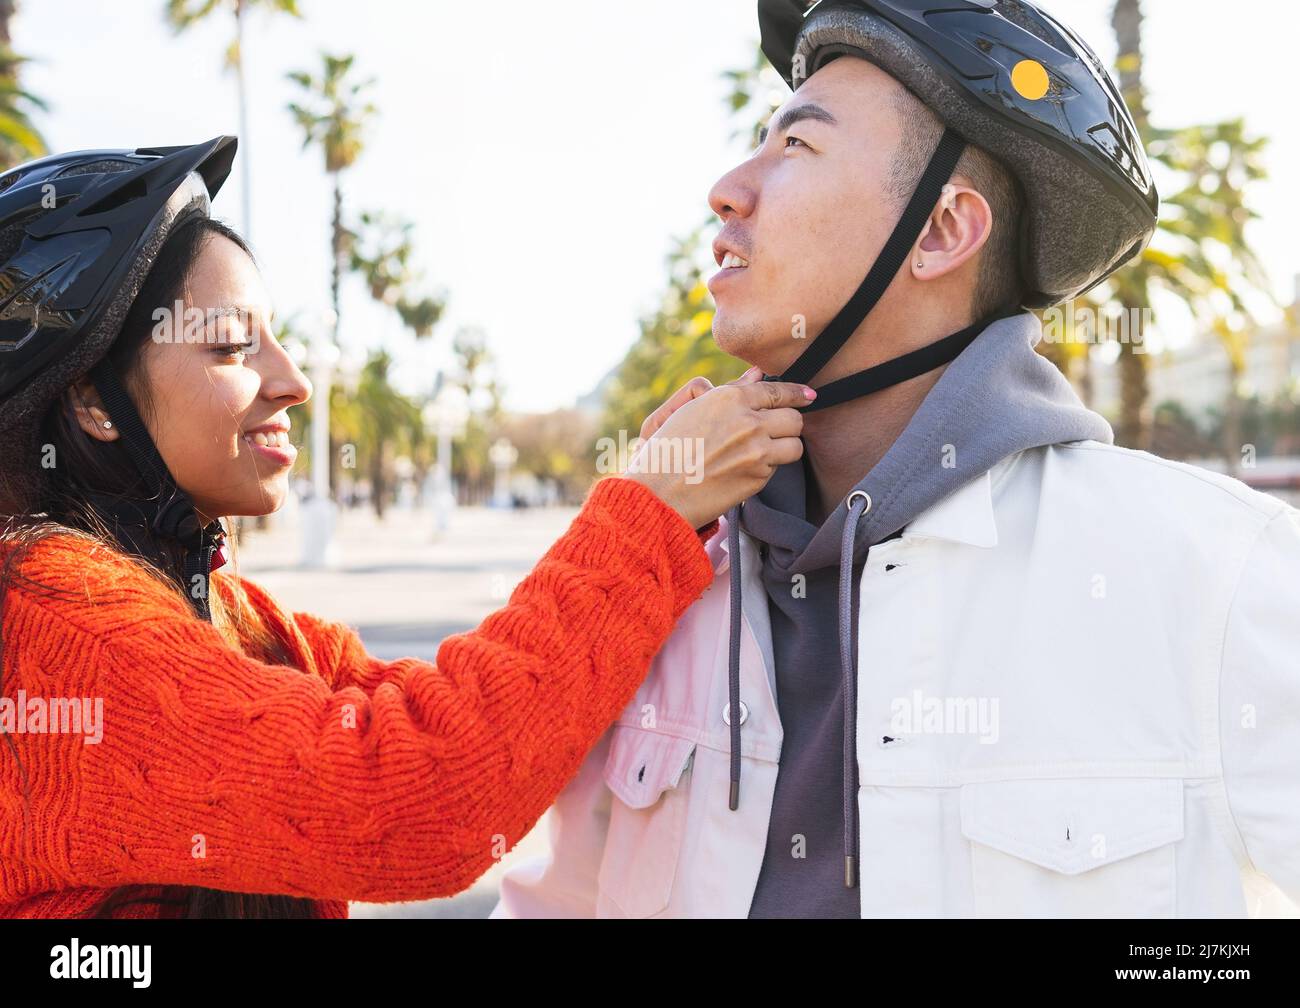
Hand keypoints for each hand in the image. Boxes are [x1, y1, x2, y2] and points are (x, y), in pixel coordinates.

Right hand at [624, 369, 813, 528]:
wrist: (658, 494)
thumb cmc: (668, 450)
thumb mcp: (692, 410)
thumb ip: (731, 391)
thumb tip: (759, 375)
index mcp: (729, 398)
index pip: (777, 391)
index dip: (797, 393)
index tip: (808, 395)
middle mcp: (747, 421)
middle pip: (794, 417)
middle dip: (787, 423)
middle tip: (775, 430)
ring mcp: (756, 451)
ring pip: (795, 444)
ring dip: (785, 447)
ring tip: (764, 451)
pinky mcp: (758, 477)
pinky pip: (777, 468)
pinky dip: (767, 468)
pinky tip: (743, 470)